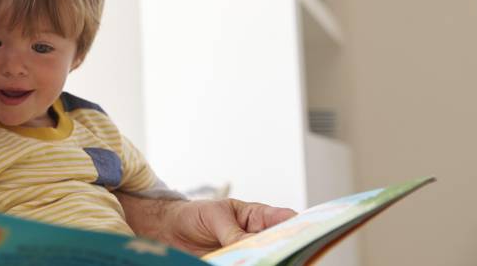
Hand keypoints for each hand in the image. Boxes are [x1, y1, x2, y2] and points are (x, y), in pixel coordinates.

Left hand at [161, 198, 295, 254]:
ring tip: (267, 262)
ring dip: (268, 262)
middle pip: (280, 246)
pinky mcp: (235, 264)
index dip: (300, 226)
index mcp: (257, 216)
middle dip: (285, 252)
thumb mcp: (214, 217)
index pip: (285, 219)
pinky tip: (250, 265)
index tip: (306, 235)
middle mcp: (256, 237)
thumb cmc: (195, 215)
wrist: (170, 230)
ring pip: (266, 260)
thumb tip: (249, 245)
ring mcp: (247, 254)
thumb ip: (233, 232)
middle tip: (287, 258)